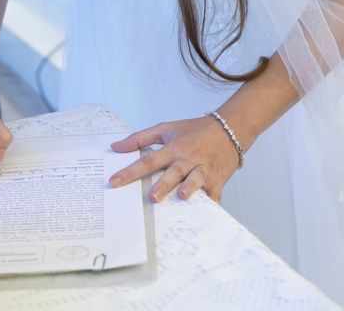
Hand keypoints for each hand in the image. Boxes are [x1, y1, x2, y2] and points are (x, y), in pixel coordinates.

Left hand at [109, 116, 241, 202]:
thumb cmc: (194, 131)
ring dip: (190, 188)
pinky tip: (208, 214)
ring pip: (196, 180)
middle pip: (173, 172)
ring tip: (182, 197)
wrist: (230, 129)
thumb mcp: (165, 129)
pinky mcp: (218, 180)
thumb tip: (115, 147)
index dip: (130, 171)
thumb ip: (139, 138)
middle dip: (163, 184)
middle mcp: (187, 159)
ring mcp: (204, 170)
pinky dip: (212, 204)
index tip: (114, 182)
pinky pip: (215, 194)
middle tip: (152, 197)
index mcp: (173, 148)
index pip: (148, 160)